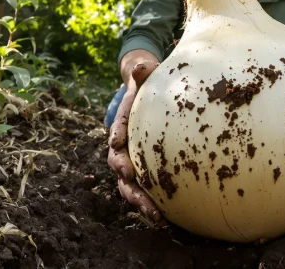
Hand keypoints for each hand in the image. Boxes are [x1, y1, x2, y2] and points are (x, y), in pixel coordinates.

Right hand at [107, 61, 166, 224]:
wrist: (147, 90)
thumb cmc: (148, 81)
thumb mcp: (145, 73)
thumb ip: (142, 71)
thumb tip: (141, 66)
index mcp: (121, 124)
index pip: (116, 139)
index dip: (118, 153)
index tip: (124, 165)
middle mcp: (123, 145)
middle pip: (120, 170)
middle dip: (129, 187)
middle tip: (140, 200)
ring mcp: (133, 159)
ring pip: (131, 185)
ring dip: (141, 202)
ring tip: (156, 217)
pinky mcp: (146, 168)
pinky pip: (147, 188)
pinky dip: (154, 203)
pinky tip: (168, 219)